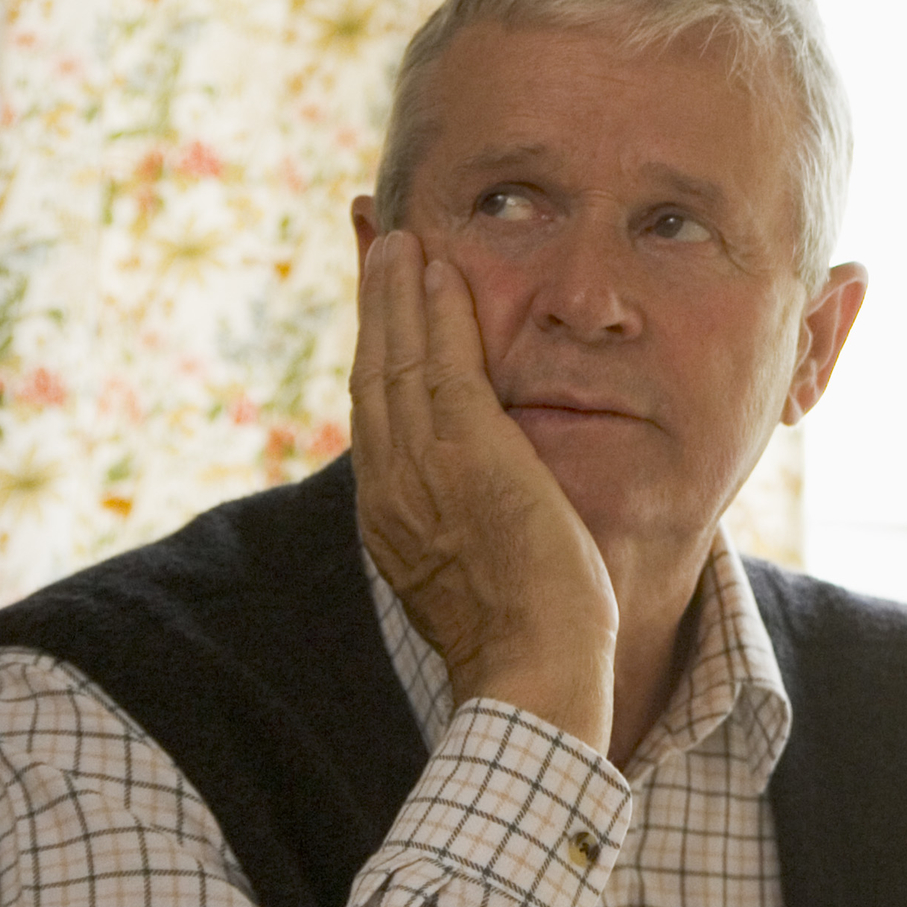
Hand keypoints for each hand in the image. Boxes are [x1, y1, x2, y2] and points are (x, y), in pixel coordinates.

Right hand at [350, 230, 617, 749]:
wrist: (535, 671)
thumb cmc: (530, 634)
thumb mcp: (481, 568)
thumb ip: (468, 522)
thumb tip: (482, 501)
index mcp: (391, 513)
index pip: (376, 407)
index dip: (373, 343)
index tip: (378, 294)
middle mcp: (390, 484)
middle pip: (372, 370)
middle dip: (372, 299)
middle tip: (373, 234)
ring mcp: (422, 469)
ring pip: (395, 357)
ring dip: (394, 290)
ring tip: (398, 235)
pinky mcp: (467, 455)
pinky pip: (441, 365)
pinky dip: (433, 312)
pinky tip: (436, 267)